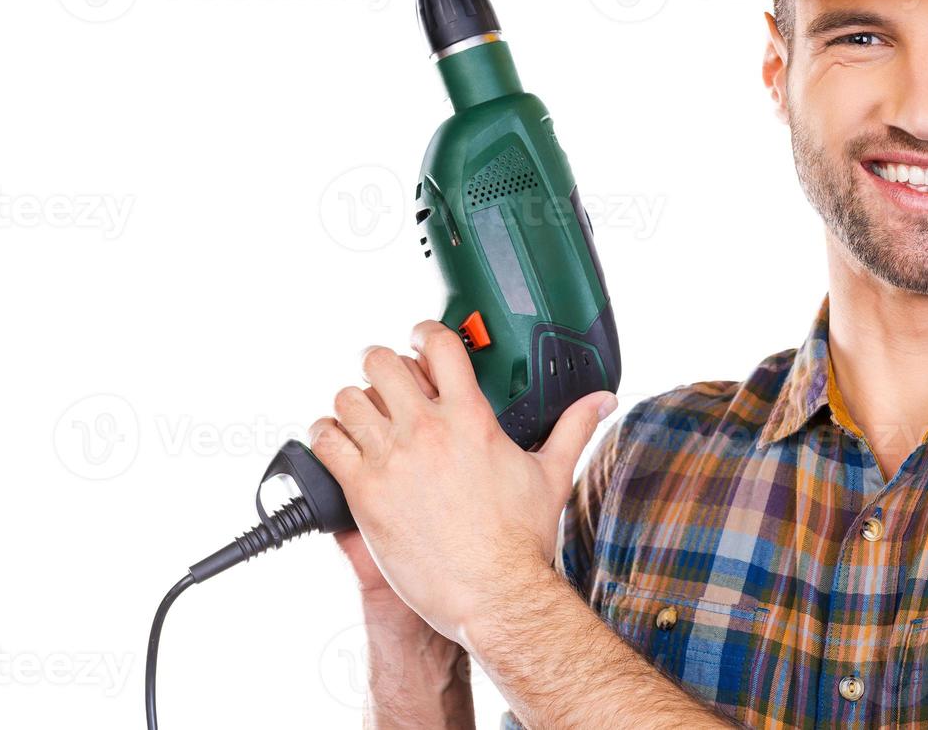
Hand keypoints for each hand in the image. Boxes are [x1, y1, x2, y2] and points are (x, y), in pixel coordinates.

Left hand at [309, 320, 617, 649]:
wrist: (494, 593)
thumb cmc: (521, 542)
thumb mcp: (552, 474)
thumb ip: (573, 428)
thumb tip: (601, 402)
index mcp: (471, 418)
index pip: (438, 345)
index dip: (423, 334)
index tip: (420, 342)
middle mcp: (427, 431)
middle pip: (380, 362)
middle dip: (382, 366)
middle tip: (389, 383)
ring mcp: (392, 459)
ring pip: (348, 398)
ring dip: (353, 403)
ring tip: (365, 417)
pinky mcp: (365, 492)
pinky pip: (327, 443)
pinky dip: (327, 437)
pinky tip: (342, 446)